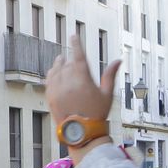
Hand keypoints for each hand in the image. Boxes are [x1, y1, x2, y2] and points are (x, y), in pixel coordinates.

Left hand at [44, 35, 118, 152]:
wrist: (81, 132)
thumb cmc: (97, 114)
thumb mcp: (107, 94)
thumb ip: (110, 75)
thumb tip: (118, 60)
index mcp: (83, 78)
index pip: (78, 55)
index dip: (76, 44)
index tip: (73, 35)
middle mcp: (68, 81)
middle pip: (68, 63)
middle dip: (71, 60)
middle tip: (73, 59)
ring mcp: (57, 88)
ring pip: (56, 69)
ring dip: (59, 64)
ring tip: (61, 60)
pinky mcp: (50, 96)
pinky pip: (49, 79)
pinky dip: (52, 74)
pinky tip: (54, 72)